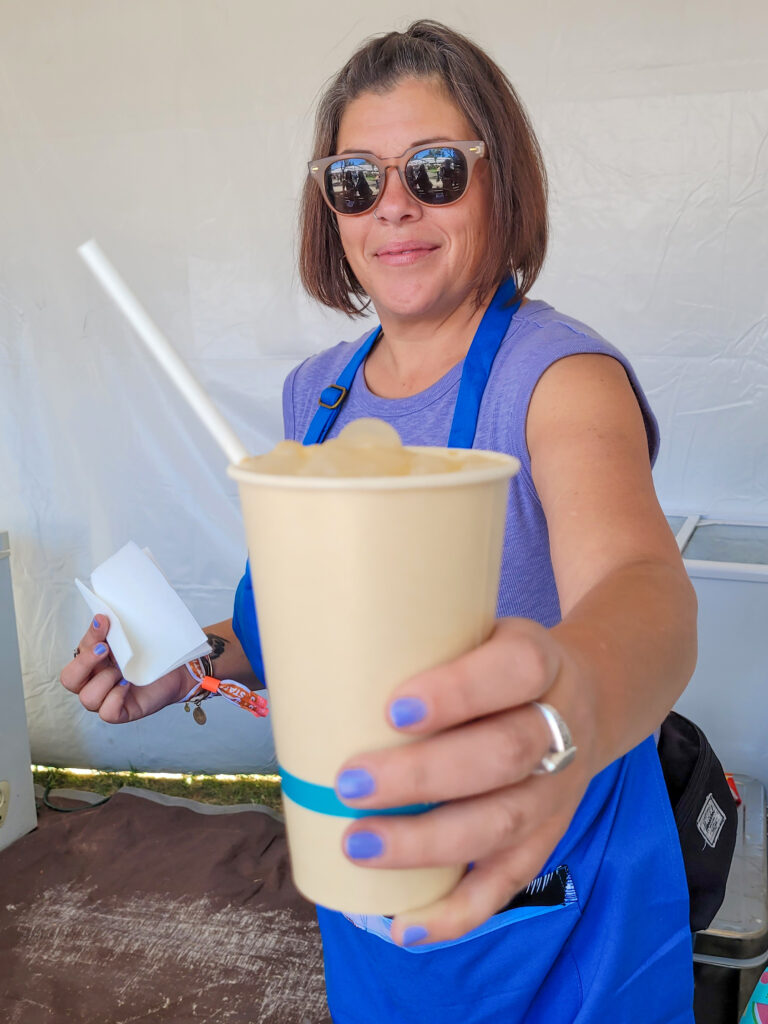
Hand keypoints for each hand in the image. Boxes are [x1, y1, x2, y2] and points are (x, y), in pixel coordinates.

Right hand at [60, 616, 187, 722]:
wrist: (176, 670)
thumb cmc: (149, 654)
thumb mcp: (129, 640)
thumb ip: (111, 632)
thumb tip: (101, 618)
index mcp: (91, 662)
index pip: (77, 653)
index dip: (88, 638)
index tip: (104, 621)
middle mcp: (93, 682)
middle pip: (69, 679)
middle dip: (85, 662)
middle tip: (105, 649)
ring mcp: (104, 699)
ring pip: (87, 698)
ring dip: (105, 680)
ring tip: (123, 671)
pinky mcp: (120, 712)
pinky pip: (107, 712)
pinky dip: (116, 697)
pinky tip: (128, 685)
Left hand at [334, 617, 598, 945]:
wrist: (583, 698)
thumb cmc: (495, 666)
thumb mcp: (475, 633)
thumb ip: (418, 650)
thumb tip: (311, 681)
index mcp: (539, 662)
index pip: (516, 669)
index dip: (458, 692)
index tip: (392, 710)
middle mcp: (559, 727)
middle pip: (504, 754)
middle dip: (423, 776)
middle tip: (350, 782)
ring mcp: (558, 790)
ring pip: (504, 822)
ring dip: (428, 843)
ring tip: (359, 846)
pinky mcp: (548, 838)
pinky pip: (509, 882)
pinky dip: (459, 912)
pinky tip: (407, 926)